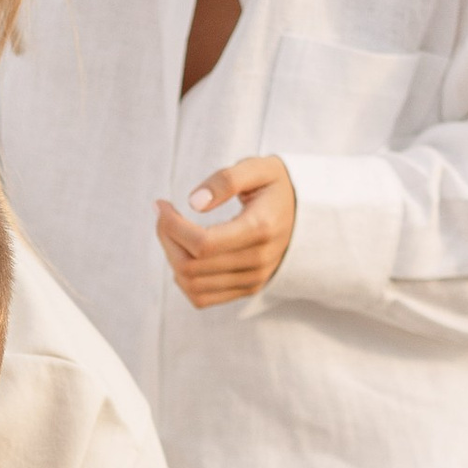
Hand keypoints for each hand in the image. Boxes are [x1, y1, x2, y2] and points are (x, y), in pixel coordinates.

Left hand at [155, 155, 295, 308]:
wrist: (306, 212)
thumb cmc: (275, 186)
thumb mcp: (258, 168)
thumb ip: (226, 180)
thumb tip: (193, 202)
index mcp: (260, 229)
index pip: (202, 244)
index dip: (171, 226)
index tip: (161, 204)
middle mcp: (258, 261)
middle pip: (191, 266)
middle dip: (167, 238)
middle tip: (164, 214)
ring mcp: (253, 279)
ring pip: (192, 285)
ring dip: (172, 258)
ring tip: (172, 233)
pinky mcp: (248, 288)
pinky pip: (202, 298)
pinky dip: (183, 280)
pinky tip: (184, 254)